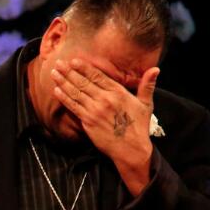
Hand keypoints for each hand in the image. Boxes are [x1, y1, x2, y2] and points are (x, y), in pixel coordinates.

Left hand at [51, 58, 158, 193]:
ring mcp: (95, 111)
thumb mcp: (145, 104)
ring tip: (54, 73)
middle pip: (83, 82)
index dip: (84, 67)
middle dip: (69, 72)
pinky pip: (73, 107)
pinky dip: (64, 98)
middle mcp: (105, 99)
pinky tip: (57, 90)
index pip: (98, 76)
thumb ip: (147, 85)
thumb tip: (156, 69)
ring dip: (63, 82)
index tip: (74, 60)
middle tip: (58, 63)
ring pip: (76, 93)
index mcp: (118, 92)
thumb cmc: (139, 127)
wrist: (131, 150)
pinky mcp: (88, 122)